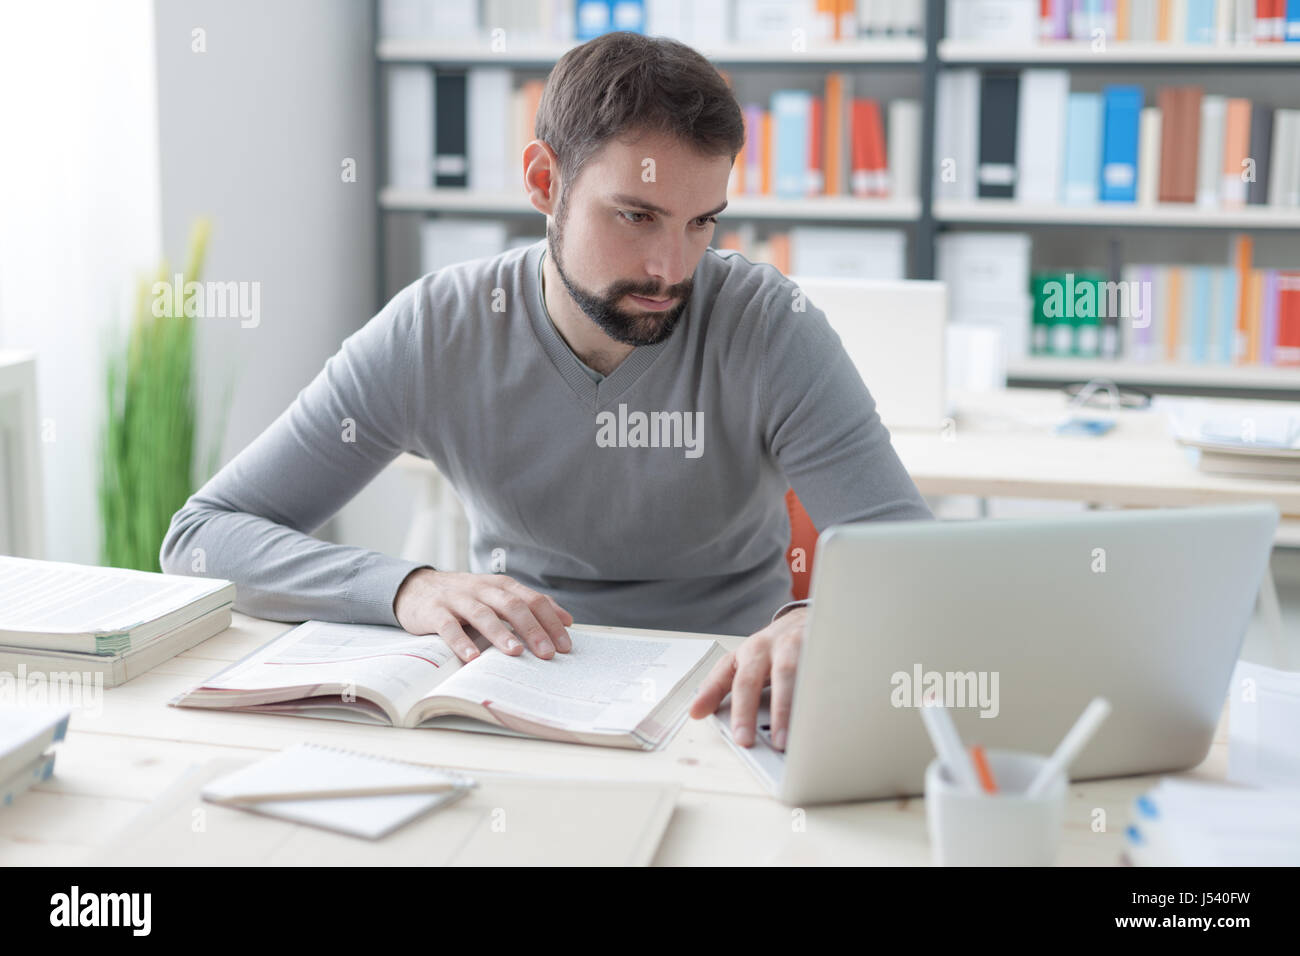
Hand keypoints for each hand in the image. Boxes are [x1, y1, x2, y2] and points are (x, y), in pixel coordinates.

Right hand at [393, 568, 572, 662]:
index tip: (565, 645)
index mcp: (500, 585)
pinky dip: (461, 642)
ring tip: (516, 653)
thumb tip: (566, 620)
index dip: (551, 621)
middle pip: (512, 606)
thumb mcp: (497, 596)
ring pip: (483, 614)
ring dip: (501, 634)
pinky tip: (472, 658)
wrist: (416, 588)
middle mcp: (481, 589)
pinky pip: (449, 627)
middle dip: (533, 629)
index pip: (532, 600)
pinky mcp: (434, 612)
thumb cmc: (465, 597)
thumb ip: (528, 606)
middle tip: (548, 653)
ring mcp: (457, 599)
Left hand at [688, 606, 807, 750]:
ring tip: (782, 740)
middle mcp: (771, 647)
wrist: (808, 620)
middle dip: (746, 711)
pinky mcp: (821, 649)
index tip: (697, 715)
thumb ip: (720, 686)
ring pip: (788, 675)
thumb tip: (695, 712)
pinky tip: (815, 718)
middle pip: (753, 677)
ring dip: (784, 710)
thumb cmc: (775, 648)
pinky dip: (816, 698)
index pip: (726, 675)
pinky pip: (818, 675)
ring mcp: (798, 645)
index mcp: (750, 652)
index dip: (710, 695)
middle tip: (745, 740)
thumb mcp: (745, 662)